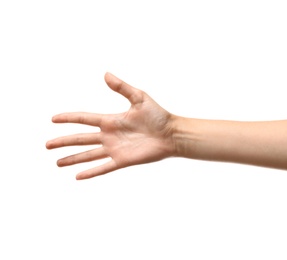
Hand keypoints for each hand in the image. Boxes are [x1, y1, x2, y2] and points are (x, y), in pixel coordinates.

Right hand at [46, 72, 175, 179]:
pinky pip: (103, 167)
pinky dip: (91, 172)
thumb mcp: (139, 98)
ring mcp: (115, 149)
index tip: (53, 119)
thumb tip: (106, 74)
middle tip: (47, 145)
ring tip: (57, 163)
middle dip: (64, 142)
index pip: (84, 118)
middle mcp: (109, 135)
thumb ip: (122, 88)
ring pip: (88, 155)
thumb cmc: (158, 115)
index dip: (69, 118)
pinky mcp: (123, 160)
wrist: (171, 134)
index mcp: (111, 120)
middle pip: (81, 138)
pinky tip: (78, 176)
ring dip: (73, 159)